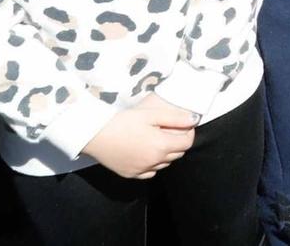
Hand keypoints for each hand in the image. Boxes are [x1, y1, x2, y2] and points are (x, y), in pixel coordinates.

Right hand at [82, 92, 196, 179]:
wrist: (95, 134)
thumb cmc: (124, 121)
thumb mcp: (151, 114)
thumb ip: (175, 118)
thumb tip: (195, 120)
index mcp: (161, 146)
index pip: (187, 143)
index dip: (188, 133)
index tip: (182, 125)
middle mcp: (154, 161)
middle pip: (177, 154)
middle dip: (178, 142)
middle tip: (169, 131)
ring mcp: (141, 170)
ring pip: (164, 164)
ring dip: (166, 154)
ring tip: (156, 140)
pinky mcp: (130, 174)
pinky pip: (150, 173)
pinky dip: (153, 164)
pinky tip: (145, 153)